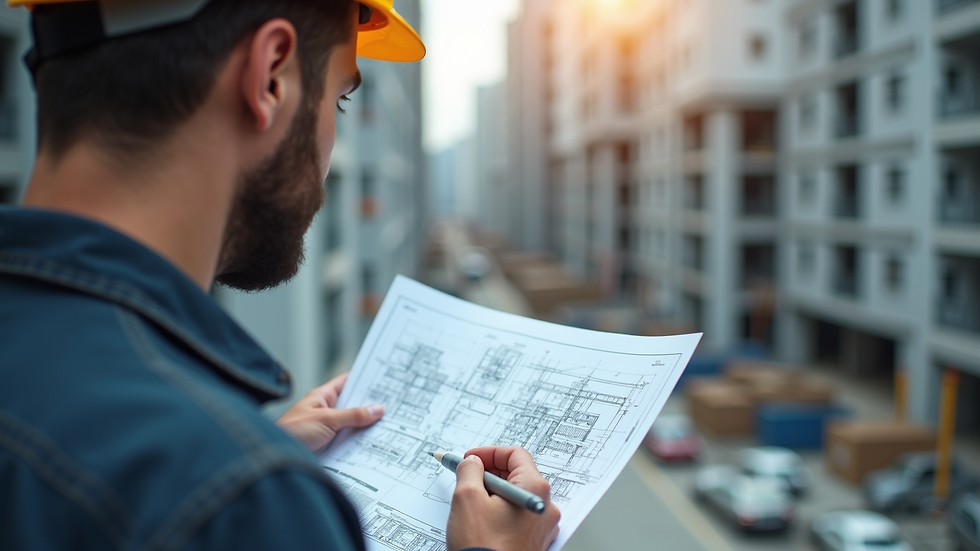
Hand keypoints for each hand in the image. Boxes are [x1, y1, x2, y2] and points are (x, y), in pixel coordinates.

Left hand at [276, 373, 383, 451]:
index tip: (382, 382)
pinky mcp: (326, 446)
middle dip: (369, 407)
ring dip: (364, 427)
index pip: (346, 383)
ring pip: (350, 425)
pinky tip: (371, 445)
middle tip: (391, 407)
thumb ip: (352, 415)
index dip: (363, 381)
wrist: (275, 458)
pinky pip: (345, 442)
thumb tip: (376, 409)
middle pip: (351, 406)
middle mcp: (324, 411)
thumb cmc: (292, 432)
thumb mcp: (327, 420)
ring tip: (387, 426)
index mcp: (322, 397)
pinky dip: (357, 443)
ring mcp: (325, 429)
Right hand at [446, 446, 560, 550]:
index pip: (516, 454)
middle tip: (466, 476)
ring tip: (471, 500)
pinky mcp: (534, 542)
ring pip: (516, 496)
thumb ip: (469, 469)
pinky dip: (500, 510)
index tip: (470, 459)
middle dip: (489, 472)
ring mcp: (541, 526)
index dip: (489, 453)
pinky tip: (481, 518)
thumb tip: (472, 462)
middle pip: (517, 474)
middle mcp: (545, 506)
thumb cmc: (482, 547)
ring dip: (492, 492)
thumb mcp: (467, 497)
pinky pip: (517, 516)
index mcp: (534, 489)